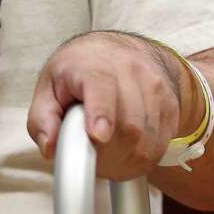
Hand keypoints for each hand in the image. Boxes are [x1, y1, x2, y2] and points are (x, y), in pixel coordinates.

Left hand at [27, 31, 185, 180]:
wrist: (119, 51)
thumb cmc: (79, 71)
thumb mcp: (49, 86)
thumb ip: (42, 119)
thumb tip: (49, 147)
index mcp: (94, 65)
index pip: (103, 88)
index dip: (102, 114)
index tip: (97, 135)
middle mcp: (130, 71)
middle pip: (128, 126)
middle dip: (106, 155)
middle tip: (89, 159)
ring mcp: (155, 88)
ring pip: (146, 141)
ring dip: (123, 161)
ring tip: (104, 155)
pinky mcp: (171, 106)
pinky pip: (159, 146)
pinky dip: (140, 160)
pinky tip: (123, 153)